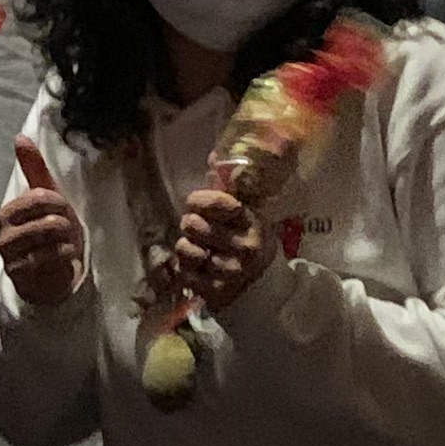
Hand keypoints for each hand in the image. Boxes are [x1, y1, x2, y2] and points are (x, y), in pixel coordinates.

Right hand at [0, 134, 85, 307]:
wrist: (54, 272)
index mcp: (9, 211)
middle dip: (65, 226)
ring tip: (65, 246)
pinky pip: (48, 261)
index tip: (63, 210)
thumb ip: (33, 168)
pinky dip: (63, 259)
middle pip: (47, 221)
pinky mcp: (19, 276)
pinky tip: (63, 260)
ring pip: (48, 242)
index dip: (59, 203)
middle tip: (65, 233)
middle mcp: (3, 233)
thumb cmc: (51, 232)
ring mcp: (10, 257)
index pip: (40, 197)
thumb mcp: (47, 197)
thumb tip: (19, 136)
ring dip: (66, 244)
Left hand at [175, 183, 278, 309]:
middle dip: (190, 223)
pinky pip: (185, 274)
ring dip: (186, 247)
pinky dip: (185, 269)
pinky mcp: (217, 291)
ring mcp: (232, 271)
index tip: (197, 204)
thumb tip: (214, 155)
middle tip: (196, 228)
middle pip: (194, 224)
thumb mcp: (243, 211)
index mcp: (252, 221)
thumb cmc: (244, 237)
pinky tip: (196, 266)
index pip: (215, 203)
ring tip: (196, 247)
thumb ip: (229, 185)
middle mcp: (246, 247)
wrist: (259, 281)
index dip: (198, 201)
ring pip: (187, 250)